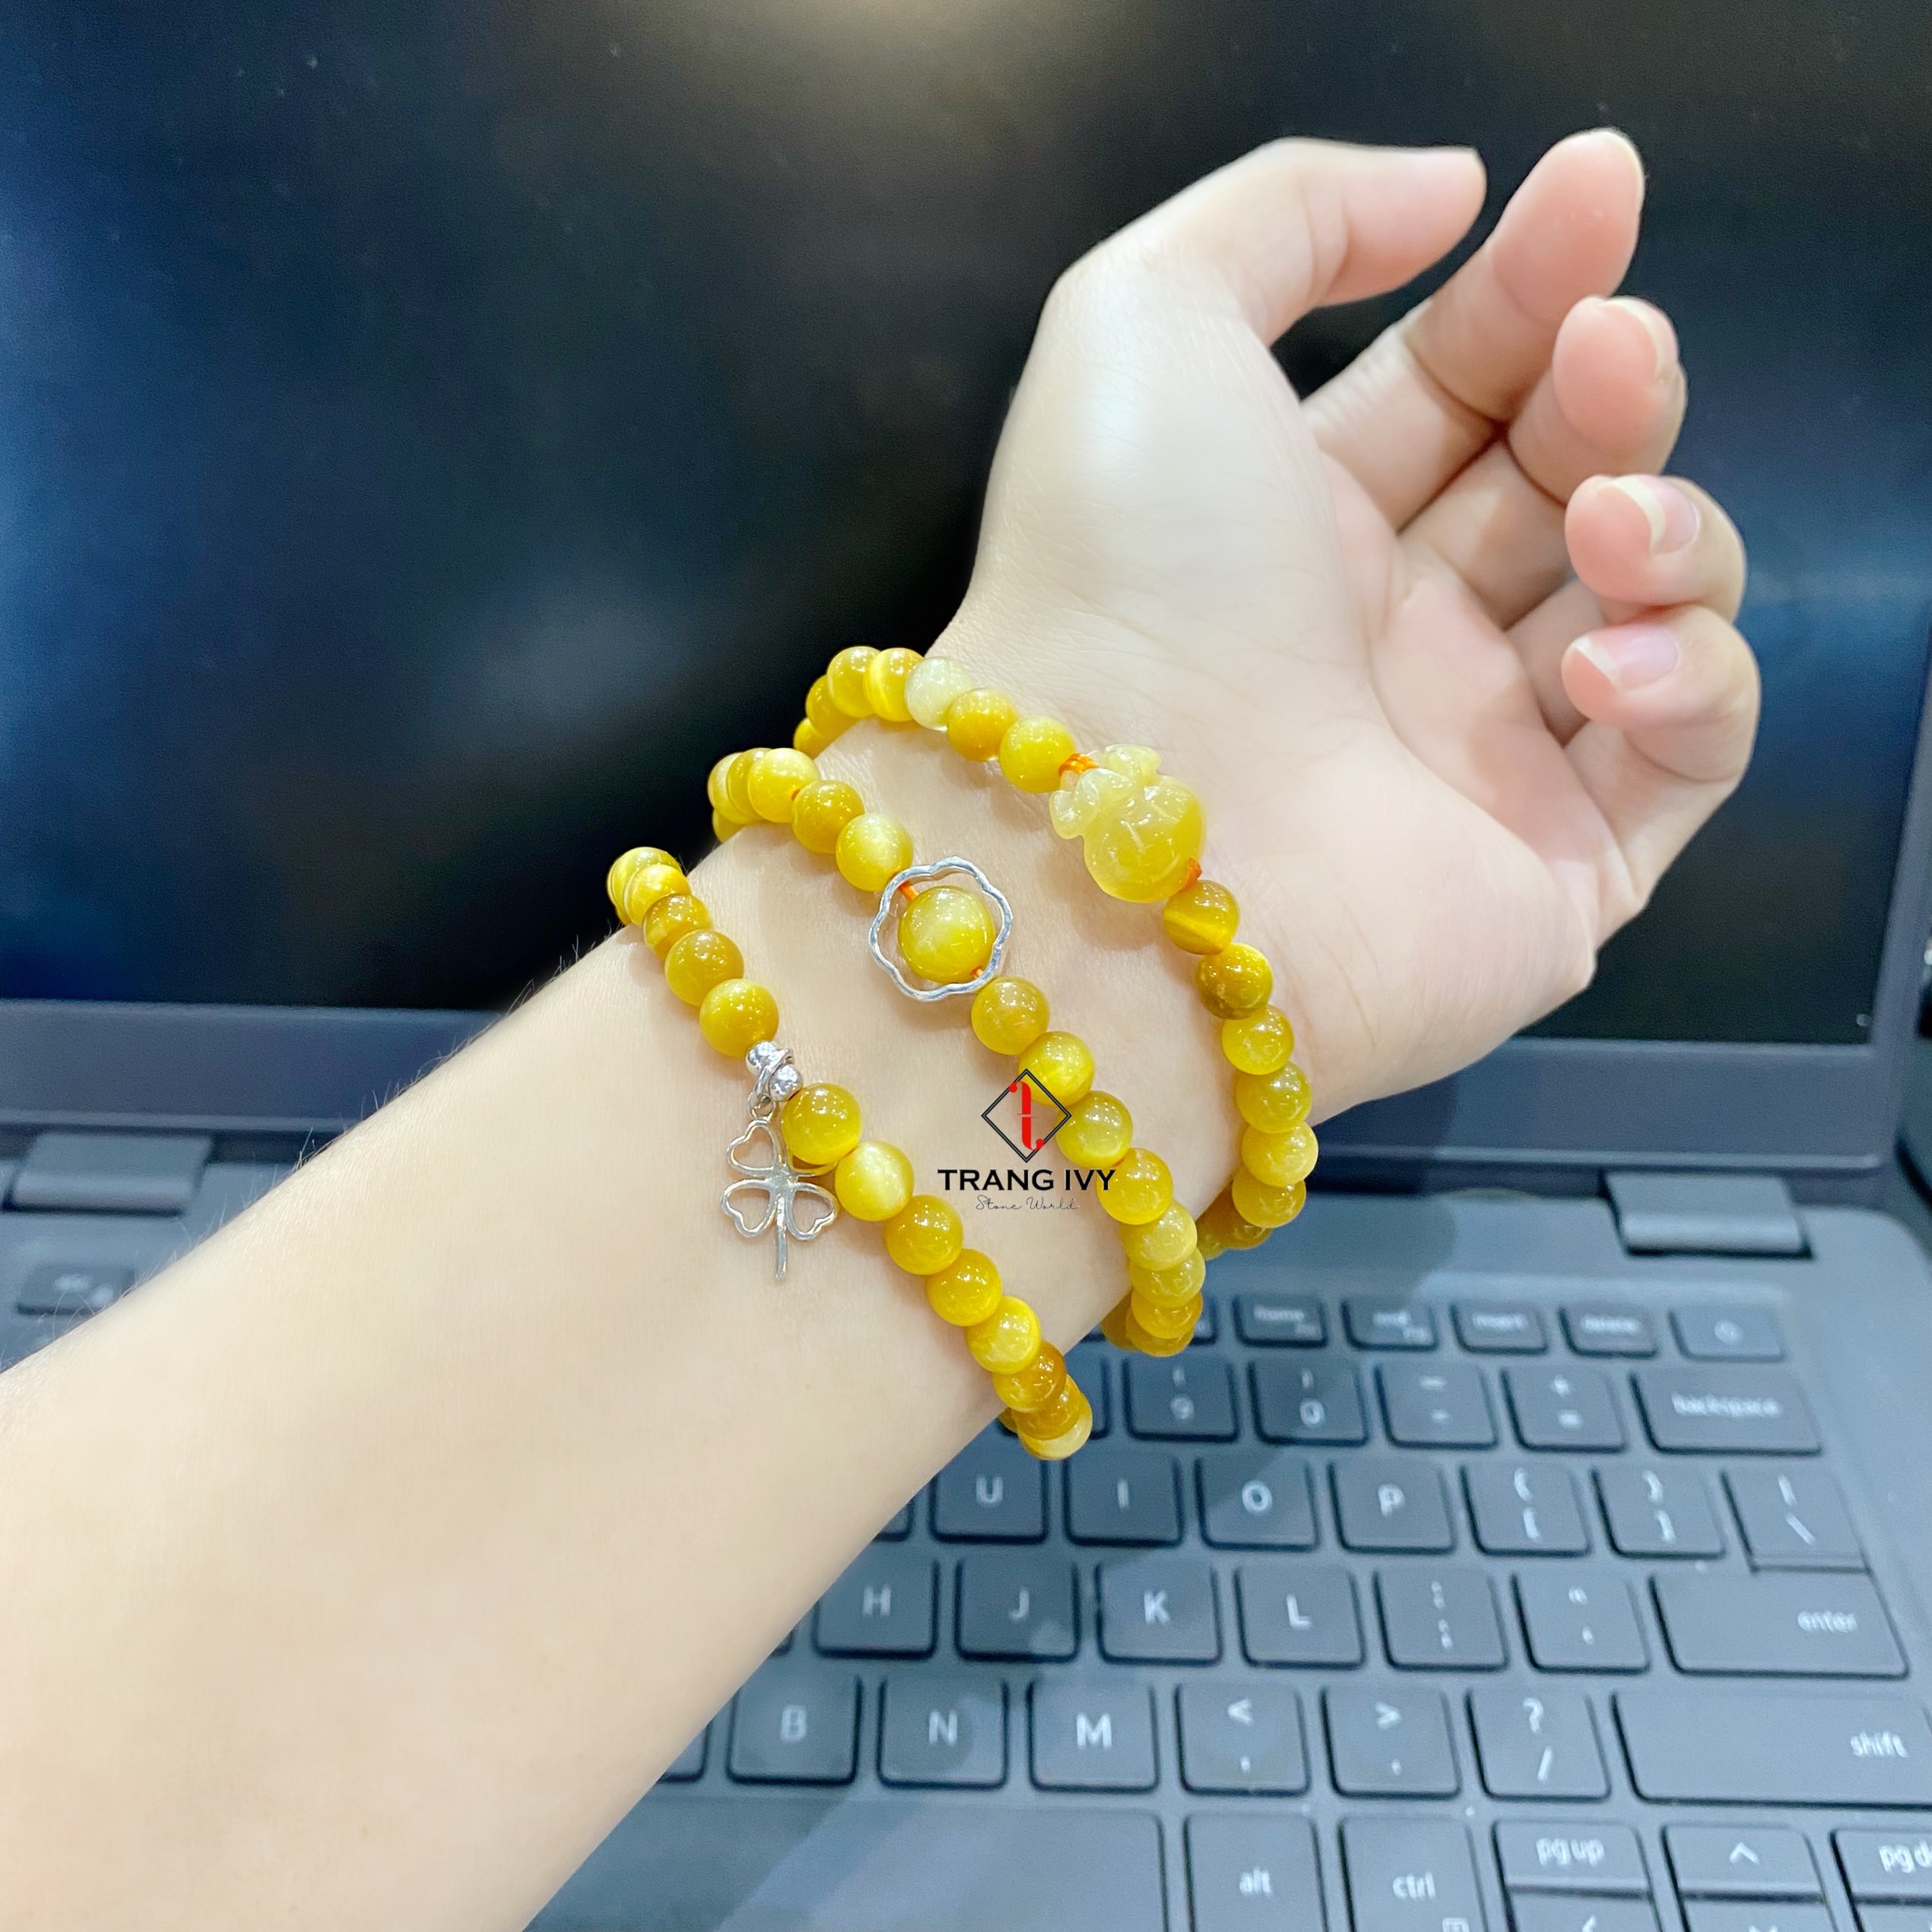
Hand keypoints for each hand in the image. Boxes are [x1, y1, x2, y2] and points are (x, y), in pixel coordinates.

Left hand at [951, 130, 1756, 1114]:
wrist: (1121, 847)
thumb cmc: (1119, 576)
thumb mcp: (1146, 318)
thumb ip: (1288, 215)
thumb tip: (1452, 191)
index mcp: (1293, 523)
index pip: (1459, 386)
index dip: (1534, 284)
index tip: (1598, 188)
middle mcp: (1386, 642)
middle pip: (1564, 479)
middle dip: (1614, 389)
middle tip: (1611, 348)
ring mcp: (1475, 762)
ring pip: (1646, 605)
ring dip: (1666, 526)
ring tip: (1602, 523)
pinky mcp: (1555, 878)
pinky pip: (1688, 756)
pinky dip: (1689, 682)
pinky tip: (1598, 668)